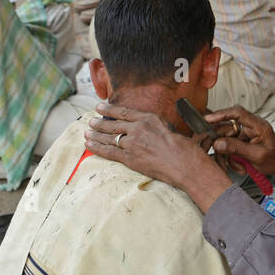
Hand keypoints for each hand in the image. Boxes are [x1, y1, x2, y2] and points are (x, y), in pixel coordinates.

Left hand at [84, 104, 232, 212]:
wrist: (187, 167)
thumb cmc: (186, 151)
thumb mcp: (173, 130)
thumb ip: (159, 127)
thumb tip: (154, 129)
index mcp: (150, 119)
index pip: (124, 112)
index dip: (110, 109)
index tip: (100, 107)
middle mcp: (139, 129)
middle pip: (114, 124)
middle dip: (100, 122)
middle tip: (91, 121)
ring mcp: (133, 144)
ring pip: (109, 137)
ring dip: (96, 134)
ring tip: (87, 132)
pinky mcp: (131, 159)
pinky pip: (109, 152)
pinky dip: (97, 148)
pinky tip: (89, 145)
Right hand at [206, 106, 274, 179]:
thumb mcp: (257, 156)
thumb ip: (237, 148)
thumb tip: (218, 143)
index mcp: (258, 125)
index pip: (237, 113)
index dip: (221, 114)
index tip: (207, 119)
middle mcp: (250, 127)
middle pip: (226, 129)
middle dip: (222, 145)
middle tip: (218, 154)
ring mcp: (245, 134)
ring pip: (226, 141)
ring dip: (228, 156)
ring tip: (237, 167)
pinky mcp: (241, 142)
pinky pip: (229, 148)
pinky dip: (231, 159)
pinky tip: (239, 167)